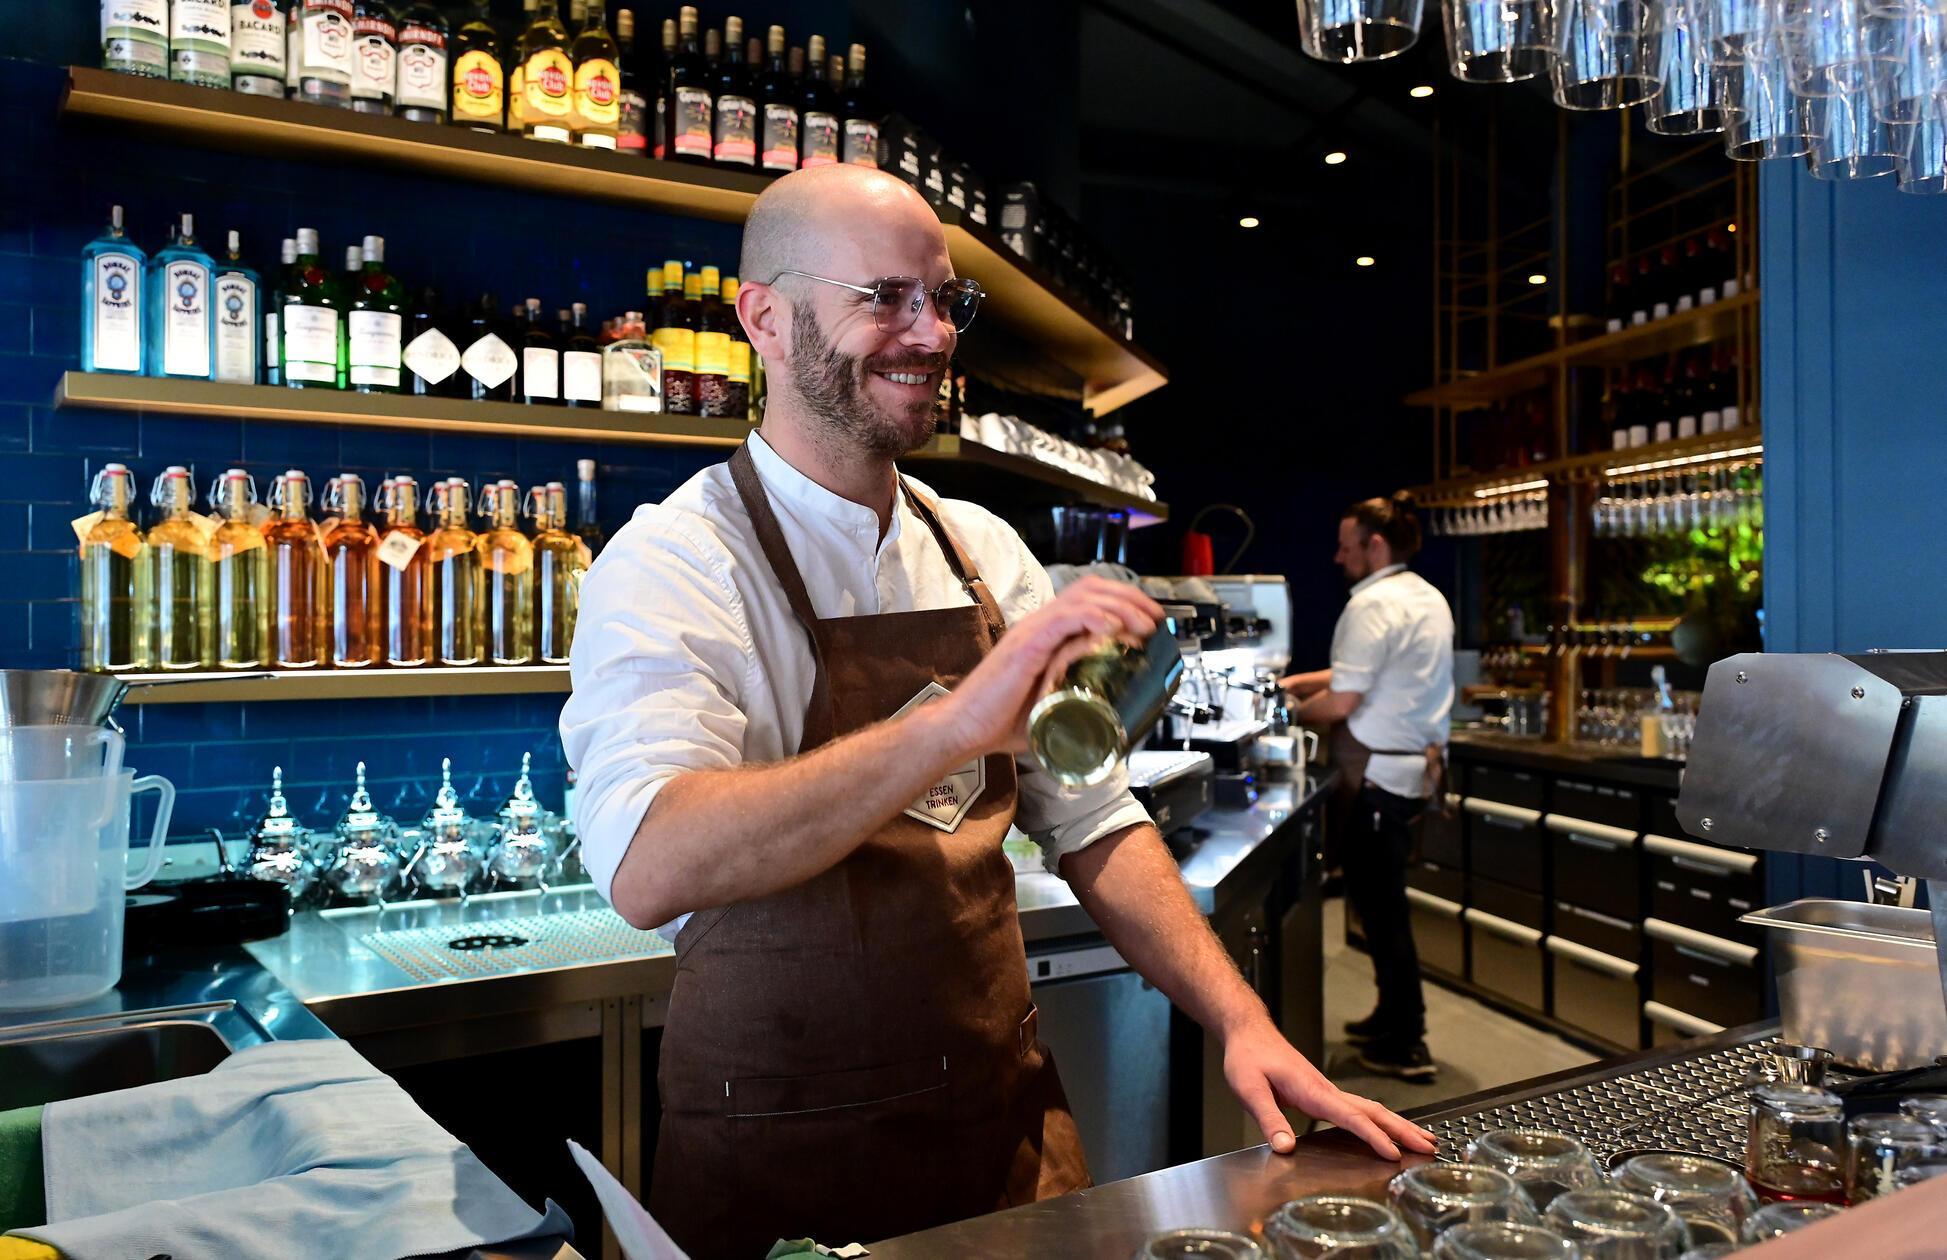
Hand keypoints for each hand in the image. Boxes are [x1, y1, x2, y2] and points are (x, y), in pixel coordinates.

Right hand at [936, 577, 1162, 758]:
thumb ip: (1077, 697)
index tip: (1149, 619)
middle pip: (1090, 588)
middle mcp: (1039, 625)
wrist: (964, 728)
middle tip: (1155, 618)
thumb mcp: (1052, 705)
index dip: (1122, 601)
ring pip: (1082, 599)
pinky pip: (1063, 620)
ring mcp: (1031, 632)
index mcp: (1045, 634)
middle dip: (1129, 597)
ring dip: (1119, 607)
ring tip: (1142, 624)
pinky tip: (1112, 628)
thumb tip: (1112, 715)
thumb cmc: (1001, 721)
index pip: (1088, 598)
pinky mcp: (1026, 645)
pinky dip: (1092, 619)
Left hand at [1222, 1019, 1436, 1160]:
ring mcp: (1327, 1091)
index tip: (1394, 1154)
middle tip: (1431, 1147)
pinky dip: (1380, 1121)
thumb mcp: (1250, 1089)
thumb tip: (1286, 1149)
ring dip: (1398, 1125)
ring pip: (1371, 1109)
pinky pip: (1359, 1109)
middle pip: (1373, 1112)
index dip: (1373, 1137)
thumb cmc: (1247, 1058)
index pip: (1351, 1116)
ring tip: (1424, 1140)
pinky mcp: (1323, 1093)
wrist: (1249, 1033)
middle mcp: (1326, 1090)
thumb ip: (1268, 1119)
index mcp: (1312, 1091)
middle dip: (1403, 1130)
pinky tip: (1388, 1130)